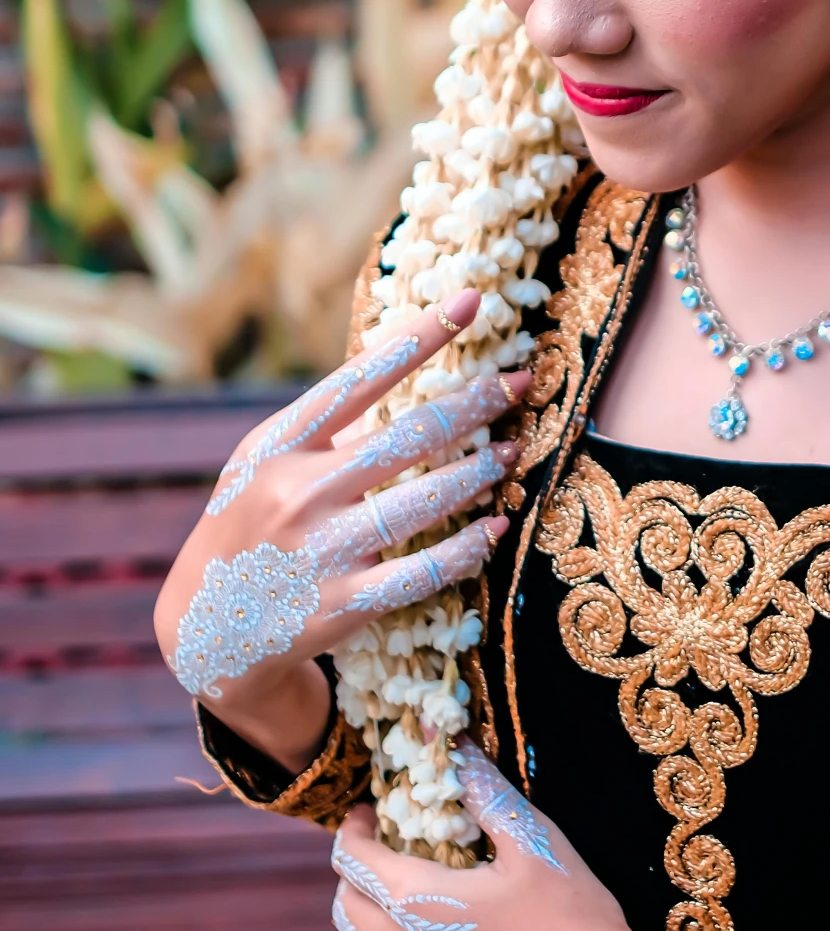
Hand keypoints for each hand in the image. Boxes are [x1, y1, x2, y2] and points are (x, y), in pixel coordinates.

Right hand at [154, 290, 525, 767]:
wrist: (207, 630)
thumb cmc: (250, 524)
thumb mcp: (262, 462)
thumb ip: (326, 426)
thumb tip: (406, 365)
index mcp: (277, 444)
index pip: (359, 378)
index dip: (419, 338)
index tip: (472, 301)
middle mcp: (297, 492)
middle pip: (407, 437)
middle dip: (475, 404)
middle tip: (522, 382)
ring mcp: (321, 552)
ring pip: (424, 501)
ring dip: (480, 471)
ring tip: (512, 451)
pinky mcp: (343, 605)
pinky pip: (423, 570)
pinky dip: (468, 546)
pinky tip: (496, 526)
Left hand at [334, 742, 703, 930]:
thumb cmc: (573, 916)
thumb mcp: (534, 841)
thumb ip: (485, 791)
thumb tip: (450, 742)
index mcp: (418, 902)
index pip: (354, 859)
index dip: (354, 829)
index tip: (369, 814)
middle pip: (347, 911)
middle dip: (355, 876)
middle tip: (381, 857)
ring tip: (382, 920)